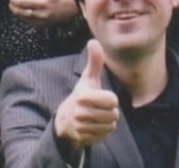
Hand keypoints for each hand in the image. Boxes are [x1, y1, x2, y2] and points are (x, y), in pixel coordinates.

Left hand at [9, 0, 77, 26]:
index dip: (15, 0)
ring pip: (21, 17)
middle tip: (11, 1)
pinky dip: (21, 15)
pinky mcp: (38, 26)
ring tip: (15, 5)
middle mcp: (41, 14)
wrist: (62, 9)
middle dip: (12, 6)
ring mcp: (39, 22)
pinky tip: (22, 10)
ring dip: (15, 11)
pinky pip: (25, 21)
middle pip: (20, 11)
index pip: (24, 2)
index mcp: (43, 3)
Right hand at [54, 40, 118, 157]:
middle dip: (111, 111)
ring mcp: (81, 127)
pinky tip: (95, 125)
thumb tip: (94, 41)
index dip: (111, 98)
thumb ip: (94, 62)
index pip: (112, 100)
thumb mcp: (88, 79)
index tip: (103, 97)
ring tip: (98, 116)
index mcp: (82, 96)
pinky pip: (105, 135)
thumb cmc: (81, 95)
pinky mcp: (83, 138)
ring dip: (108, 121)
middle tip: (101, 108)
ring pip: (110, 126)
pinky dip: (104, 131)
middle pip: (113, 114)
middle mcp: (80, 112)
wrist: (65, 119)